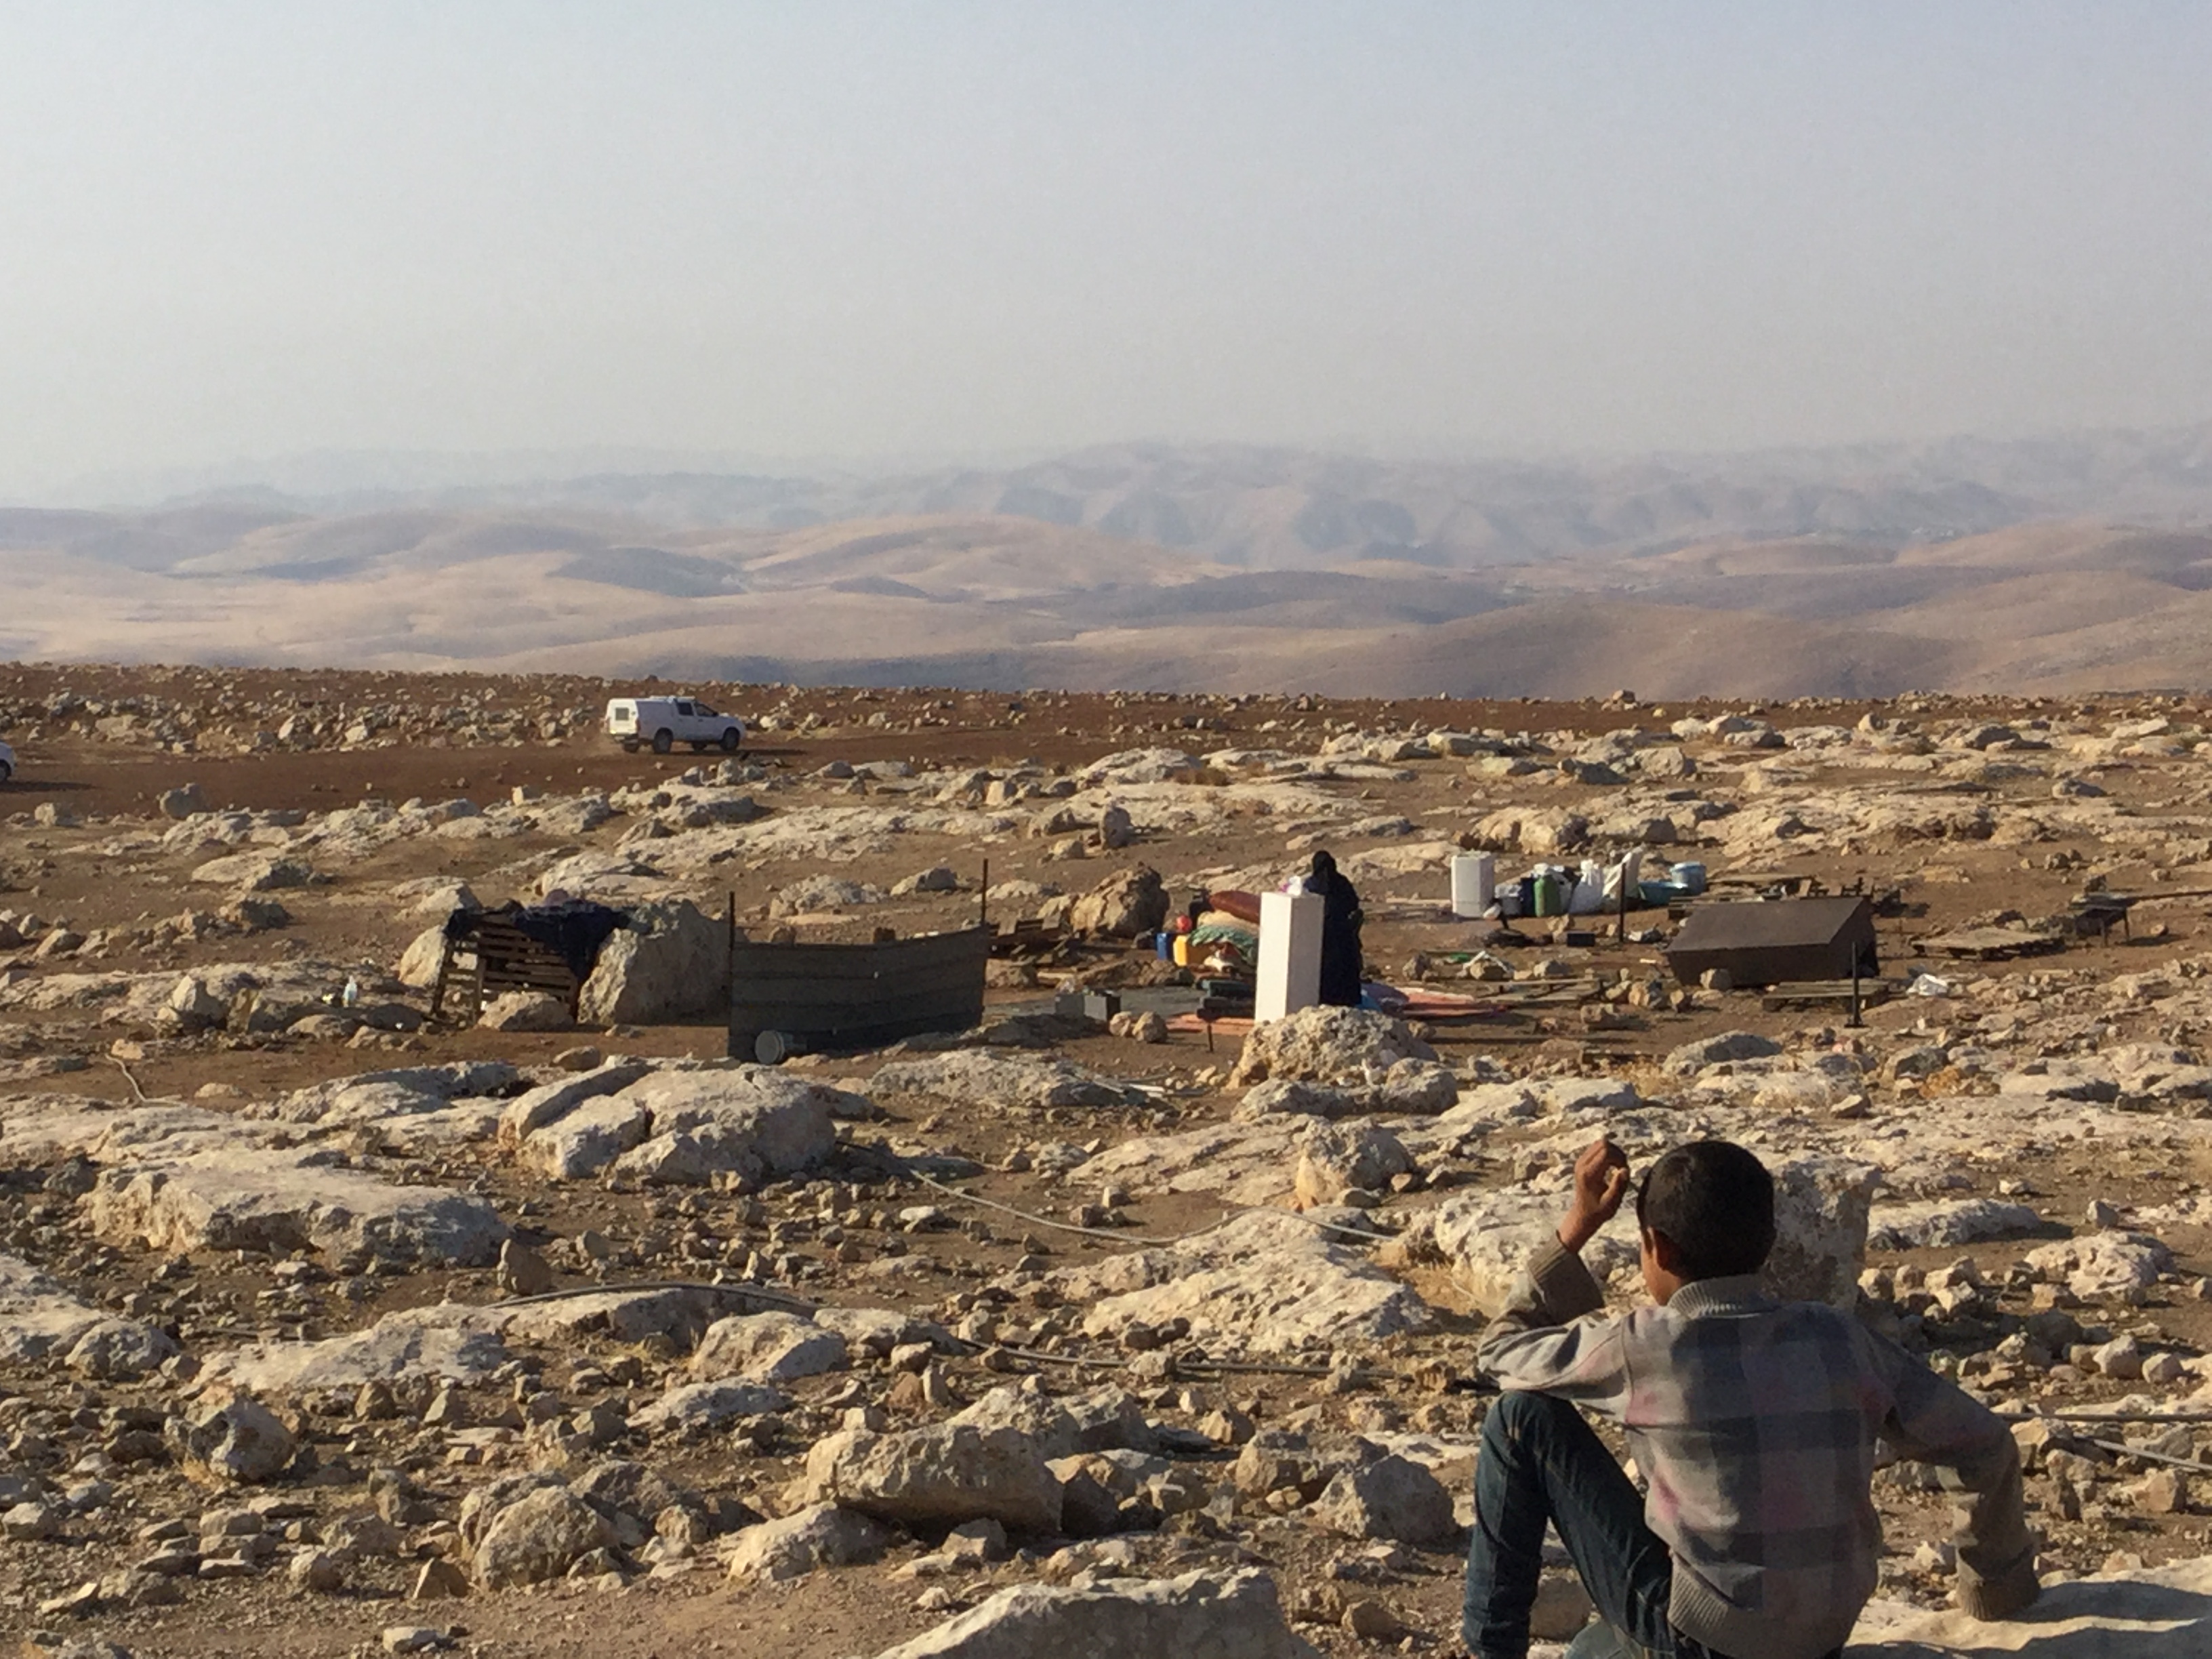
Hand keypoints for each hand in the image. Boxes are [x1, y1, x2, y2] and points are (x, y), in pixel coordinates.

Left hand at [1557, 1136, 1629, 1253]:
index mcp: (1589, 1174)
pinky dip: (1608, 1153)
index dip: (1620, 1158)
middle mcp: (1582, 1164)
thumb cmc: (1599, 1211)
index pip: (1606, 1152)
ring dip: (1613, 1152)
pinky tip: (1612, 1166)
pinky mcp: (1582, 1161)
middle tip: (1622, 1169)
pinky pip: (1597, 1147)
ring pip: (1600, 1143)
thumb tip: (1625, 1169)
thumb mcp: (1612, 1202)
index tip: (1624, 1171)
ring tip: (1618, 1167)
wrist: (1583, 1214)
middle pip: (1603, 1143)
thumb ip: (1618, 1186)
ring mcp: (1580, 1161)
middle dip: (1618, 1153)